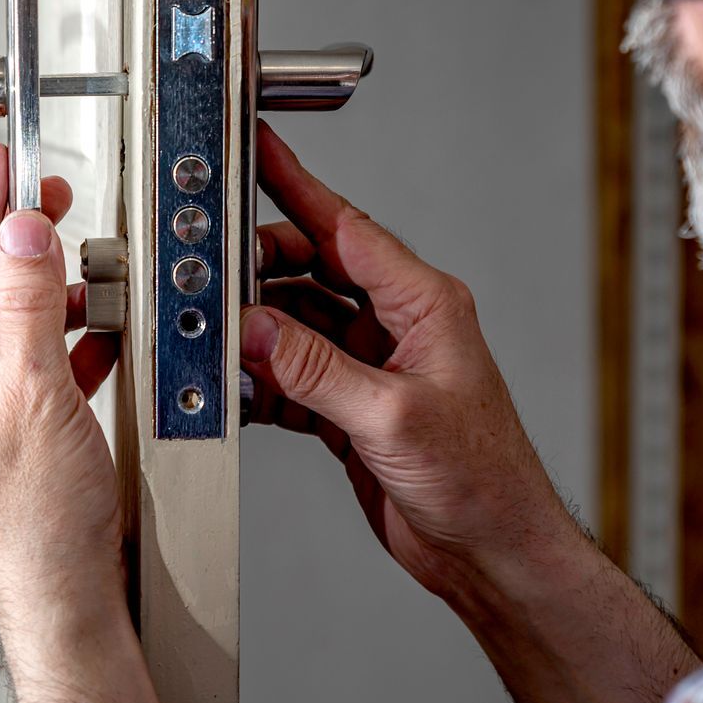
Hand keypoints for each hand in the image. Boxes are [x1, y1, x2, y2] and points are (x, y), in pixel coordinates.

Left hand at [0, 142, 121, 625]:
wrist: (68, 599)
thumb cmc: (39, 527)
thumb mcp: (40, 396)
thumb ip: (33, 305)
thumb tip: (23, 234)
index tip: (3, 164)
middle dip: (27, 251)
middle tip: (55, 201)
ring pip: (16, 326)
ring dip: (58, 298)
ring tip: (91, 272)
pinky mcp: (11, 430)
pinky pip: (38, 362)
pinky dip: (71, 342)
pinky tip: (99, 329)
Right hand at [242, 124, 578, 601]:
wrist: (492, 552)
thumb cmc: (482, 480)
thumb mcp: (392, 417)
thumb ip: (316, 369)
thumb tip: (256, 326)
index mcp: (424, 304)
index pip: (346, 228)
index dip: (297, 185)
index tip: (257, 150)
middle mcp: (397, 326)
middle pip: (311, 270)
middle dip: (258, 270)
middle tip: (211, 274)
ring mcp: (373, 366)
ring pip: (295, 325)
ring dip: (256, 332)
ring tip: (217, 335)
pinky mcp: (352, 408)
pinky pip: (293, 375)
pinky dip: (263, 380)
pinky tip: (240, 387)